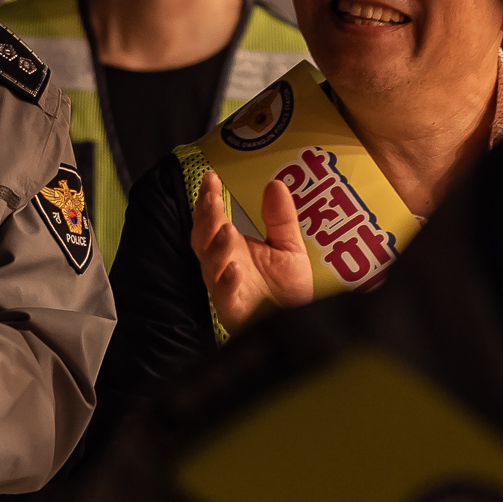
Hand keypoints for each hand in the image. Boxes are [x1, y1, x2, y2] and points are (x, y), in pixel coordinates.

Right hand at [192, 171, 313, 333]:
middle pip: (204, 238)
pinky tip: (233, 270)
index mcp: (232, 246)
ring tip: (224, 230)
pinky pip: (224, 297)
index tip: (210, 177)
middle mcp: (223, 264)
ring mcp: (225, 287)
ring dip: (215, 247)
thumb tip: (275, 184)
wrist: (298, 324)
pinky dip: (226, 283)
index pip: (213, 218)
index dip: (208, 198)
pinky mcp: (233, 310)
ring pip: (210, 265)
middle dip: (205, 218)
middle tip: (211, 198)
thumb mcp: (288, 247)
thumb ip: (280, 218)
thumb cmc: (287, 290)